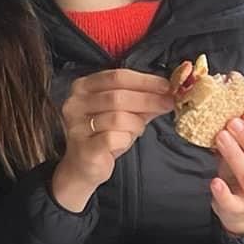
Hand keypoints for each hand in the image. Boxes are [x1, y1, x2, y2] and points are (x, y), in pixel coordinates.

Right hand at [51, 69, 174, 212]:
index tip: (166, 86)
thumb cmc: (102, 136)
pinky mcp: (84, 147)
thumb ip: (142, 101)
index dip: (145, 81)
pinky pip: (113, 138)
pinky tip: (124, 141)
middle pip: (118, 96)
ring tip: (137, 129)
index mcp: (84, 87)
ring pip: (118, 118)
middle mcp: (76, 103)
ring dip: (136, 124)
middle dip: (148, 100)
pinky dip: (126, 139)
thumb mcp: (123, 113)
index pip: (117, 77)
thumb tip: (167, 93)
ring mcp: (77, 126)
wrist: (83, 167)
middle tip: (167, 104)